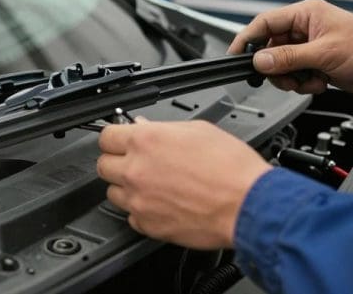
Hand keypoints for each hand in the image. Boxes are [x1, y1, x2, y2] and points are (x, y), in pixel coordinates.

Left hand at [96, 118, 271, 249]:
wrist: (249, 205)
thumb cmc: (231, 167)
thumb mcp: (198, 130)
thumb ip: (163, 128)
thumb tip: (145, 127)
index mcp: (146, 141)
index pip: (106, 136)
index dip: (115, 137)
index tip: (121, 140)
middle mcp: (136, 171)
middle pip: (103, 166)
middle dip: (117, 162)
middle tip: (136, 162)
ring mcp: (139, 201)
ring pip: (114, 193)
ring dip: (127, 188)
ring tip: (152, 185)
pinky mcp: (149, 225)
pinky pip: (131, 217)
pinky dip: (142, 211)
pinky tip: (161, 204)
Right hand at [228, 0, 352, 97]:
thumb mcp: (324, 54)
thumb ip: (287, 58)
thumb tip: (259, 60)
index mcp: (306, 14)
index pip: (264, 23)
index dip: (247, 39)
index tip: (235, 56)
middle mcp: (306, 28)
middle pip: (270, 48)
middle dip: (275, 67)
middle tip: (284, 77)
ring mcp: (311, 47)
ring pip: (282, 64)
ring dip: (291, 78)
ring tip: (309, 80)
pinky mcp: (317, 63)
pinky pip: (295, 75)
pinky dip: (303, 83)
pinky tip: (319, 83)